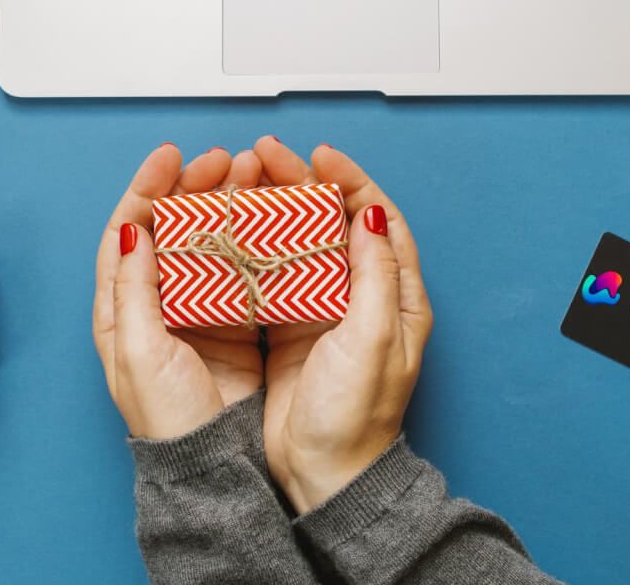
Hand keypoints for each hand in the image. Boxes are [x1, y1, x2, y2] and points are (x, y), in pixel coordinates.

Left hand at [93, 143, 264, 438]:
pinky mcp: (233, 323)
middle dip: (194, 187)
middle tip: (222, 161)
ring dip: (227, 205)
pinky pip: (242, 268)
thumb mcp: (142, 350)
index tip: (170, 157)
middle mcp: (157, 303)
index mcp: (122, 308)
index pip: (128, 231)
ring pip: (210, 240)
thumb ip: (134, 289)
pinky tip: (269, 220)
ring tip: (250, 177)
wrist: (213, 465)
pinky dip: (254, 240)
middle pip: (171, 227)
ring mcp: (197, 310)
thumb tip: (130, 229)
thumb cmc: (168, 417)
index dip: (147, 188)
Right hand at [254, 137, 432, 513]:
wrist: (325, 474)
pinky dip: (255, 246)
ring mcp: (324, 311)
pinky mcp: (291, 328)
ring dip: (276, 207)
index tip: (321, 157)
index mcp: (395, 296)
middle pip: (333, 221)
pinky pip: (272, 273)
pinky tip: (234, 227)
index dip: (350, 181)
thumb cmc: (357, 414)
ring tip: (248, 179)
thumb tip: (370, 214)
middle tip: (269, 156)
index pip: (377, 219)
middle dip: (303, 183)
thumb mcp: (372, 337)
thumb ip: (373, 273)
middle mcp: (362, 297)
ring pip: (299, 241)